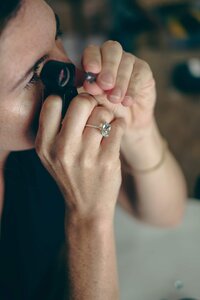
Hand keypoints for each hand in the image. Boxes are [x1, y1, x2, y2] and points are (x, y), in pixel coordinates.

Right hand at [35, 93, 124, 220]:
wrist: (87, 207)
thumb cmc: (71, 176)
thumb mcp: (52, 156)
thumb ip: (55, 129)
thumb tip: (74, 97)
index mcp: (45, 144)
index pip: (52, 103)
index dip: (66, 100)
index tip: (75, 107)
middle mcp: (63, 148)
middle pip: (81, 102)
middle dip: (91, 102)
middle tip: (94, 112)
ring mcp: (86, 155)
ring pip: (103, 113)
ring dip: (107, 116)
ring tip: (105, 127)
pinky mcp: (107, 160)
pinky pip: (118, 126)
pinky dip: (119, 126)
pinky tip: (115, 133)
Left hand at [82, 40, 155, 136]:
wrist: (126, 120)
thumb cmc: (105, 108)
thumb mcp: (95, 100)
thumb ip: (92, 90)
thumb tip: (89, 84)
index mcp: (95, 59)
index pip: (93, 50)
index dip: (92, 58)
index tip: (91, 70)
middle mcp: (112, 56)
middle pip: (112, 50)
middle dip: (108, 68)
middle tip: (105, 85)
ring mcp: (129, 61)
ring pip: (126, 62)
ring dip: (120, 82)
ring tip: (115, 99)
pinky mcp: (144, 71)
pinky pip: (139, 75)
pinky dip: (132, 90)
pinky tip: (127, 101)